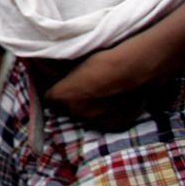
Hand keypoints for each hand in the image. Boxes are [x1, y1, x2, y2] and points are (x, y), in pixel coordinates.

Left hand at [43, 39, 173, 131]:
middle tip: (87, 90)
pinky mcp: (115, 126)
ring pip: (88, 117)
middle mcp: (74, 113)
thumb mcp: (75, 63)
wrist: (134, 68)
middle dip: (74, 102)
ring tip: (104, 95)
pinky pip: (107, 121)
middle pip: (68, 110)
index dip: (58, 92)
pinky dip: (109, 114)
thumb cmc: (103, 59)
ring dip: (92, 110)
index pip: (50, 99)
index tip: (64, 86)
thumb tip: (57, 74)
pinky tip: (117, 101)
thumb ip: (64, 75)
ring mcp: (95, 122)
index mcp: (60, 97)